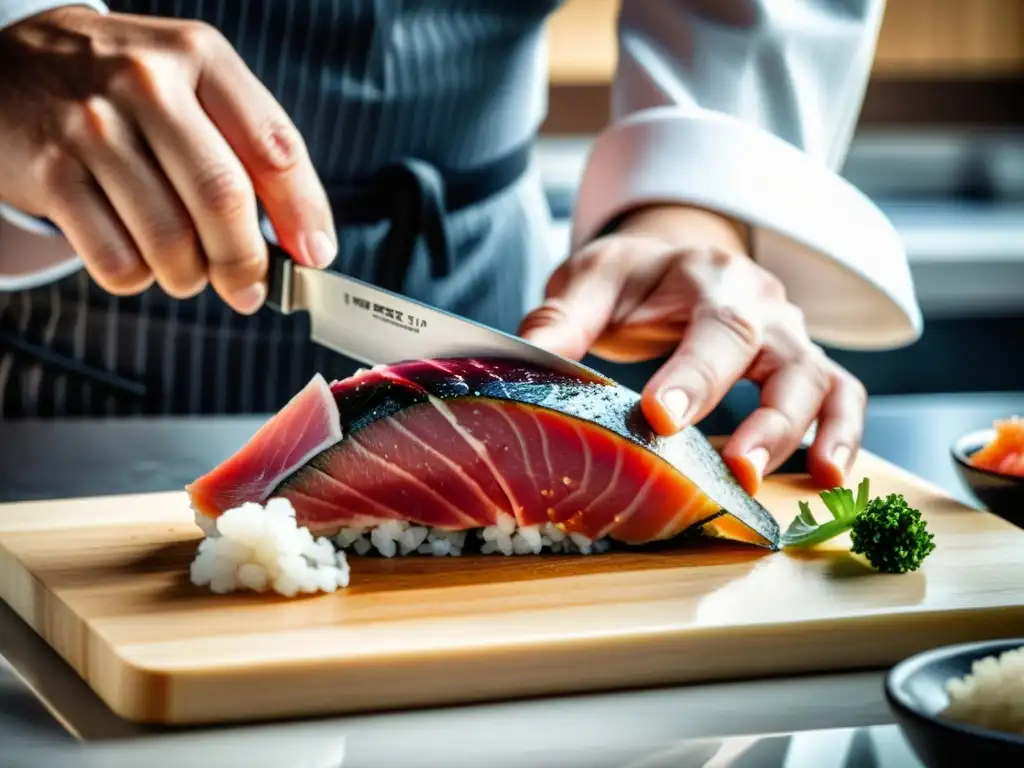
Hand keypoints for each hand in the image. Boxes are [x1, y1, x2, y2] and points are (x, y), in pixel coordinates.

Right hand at [0, 7, 335, 312]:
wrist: (10, 68)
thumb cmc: (125, 91)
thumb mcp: (193, 85)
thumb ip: (251, 150)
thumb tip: (304, 244)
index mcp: (200, 59)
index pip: (274, 148)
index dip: (304, 214)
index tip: (315, 257)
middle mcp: (147, 84)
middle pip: (222, 198)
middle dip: (245, 261)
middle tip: (250, 288)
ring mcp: (92, 127)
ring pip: (171, 241)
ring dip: (190, 276)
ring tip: (188, 267)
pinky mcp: (51, 173)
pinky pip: (118, 262)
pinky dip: (139, 277)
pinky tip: (138, 253)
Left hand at [519, 205, 866, 492]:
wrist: (673, 259)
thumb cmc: (631, 278)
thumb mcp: (589, 281)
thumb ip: (562, 319)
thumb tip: (528, 362)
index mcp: (705, 276)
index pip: (710, 325)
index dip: (692, 376)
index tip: (663, 418)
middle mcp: (760, 303)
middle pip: (778, 355)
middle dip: (762, 417)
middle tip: (734, 467)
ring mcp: (789, 335)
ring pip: (820, 380)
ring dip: (804, 434)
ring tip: (788, 482)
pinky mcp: (803, 363)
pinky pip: (842, 394)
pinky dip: (842, 435)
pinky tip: (830, 478)